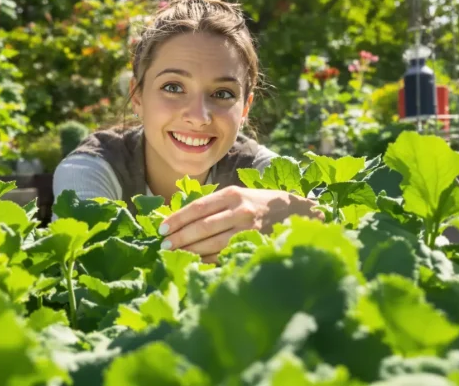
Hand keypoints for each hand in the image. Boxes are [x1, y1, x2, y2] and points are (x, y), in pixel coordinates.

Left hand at [157, 186, 324, 262]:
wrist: (297, 211)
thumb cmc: (259, 204)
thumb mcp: (238, 196)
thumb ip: (213, 205)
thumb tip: (178, 218)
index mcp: (233, 194)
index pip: (198, 207)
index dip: (177, 219)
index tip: (162, 229)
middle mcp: (241, 210)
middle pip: (202, 227)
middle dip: (180, 238)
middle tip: (163, 246)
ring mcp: (249, 229)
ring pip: (213, 243)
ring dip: (191, 251)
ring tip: (174, 256)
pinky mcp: (255, 244)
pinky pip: (226, 255)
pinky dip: (209, 260)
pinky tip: (196, 264)